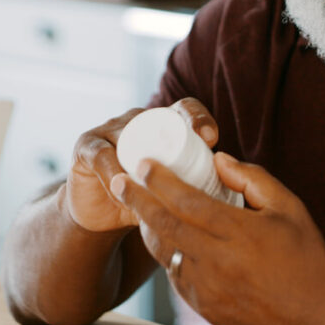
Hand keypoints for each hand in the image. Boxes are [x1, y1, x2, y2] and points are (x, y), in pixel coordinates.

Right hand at [66, 98, 218, 232]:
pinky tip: (122, 188)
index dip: (199, 118)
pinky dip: (113, 172)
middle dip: (176, 132)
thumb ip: (199, 187)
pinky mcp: (86, 146)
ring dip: (143, 160)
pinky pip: (102, 155)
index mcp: (164, 124)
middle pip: (159, 117)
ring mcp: (111, 129)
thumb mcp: (176, 191)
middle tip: (192, 155)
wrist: (102, 216)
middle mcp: (139, 119)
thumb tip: (237, 197)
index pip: (185, 109)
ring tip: (156, 184)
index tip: (212, 140)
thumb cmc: (147, 200)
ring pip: (131, 136)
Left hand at [110, 153, 324, 324]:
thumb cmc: (306, 257)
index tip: (145, 164)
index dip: (161, 181)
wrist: (316, 318)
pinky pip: (175, 275)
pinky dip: (167, 253)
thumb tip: (218, 160)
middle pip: (165, 226)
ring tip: (136, 206)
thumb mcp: (289, 207)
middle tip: (119, 181)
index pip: (188, 202)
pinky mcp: (204, 307)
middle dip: (137, 200)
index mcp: (240, 234)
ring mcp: (208, 288)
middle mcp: (218, 262)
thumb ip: (252, 179)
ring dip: (147, 227)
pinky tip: (167, 238)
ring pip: (164, 253)